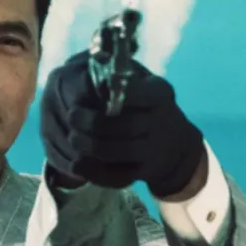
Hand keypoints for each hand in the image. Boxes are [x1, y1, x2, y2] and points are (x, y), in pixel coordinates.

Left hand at [40, 51, 204, 196]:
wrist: (174, 144)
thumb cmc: (147, 106)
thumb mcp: (142, 83)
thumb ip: (119, 76)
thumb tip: (87, 69)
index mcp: (160, 94)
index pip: (136, 92)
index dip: (110, 92)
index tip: (89, 90)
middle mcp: (162, 122)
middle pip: (125, 126)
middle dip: (93, 123)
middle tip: (71, 117)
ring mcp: (155, 150)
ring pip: (118, 152)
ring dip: (90, 146)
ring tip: (72, 139)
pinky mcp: (145, 173)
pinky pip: (117, 176)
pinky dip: (94, 172)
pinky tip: (76, 164)